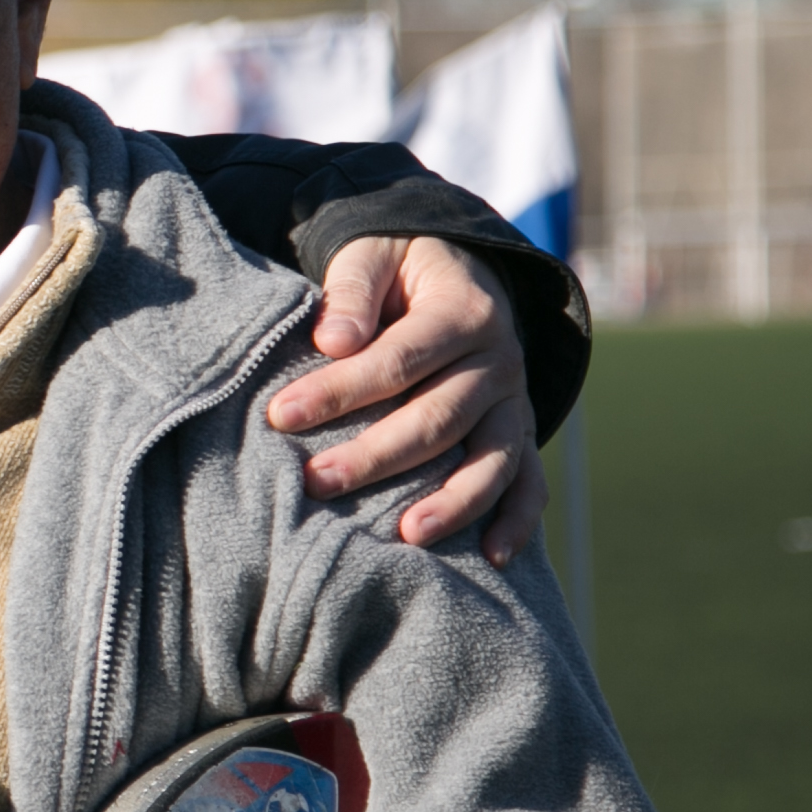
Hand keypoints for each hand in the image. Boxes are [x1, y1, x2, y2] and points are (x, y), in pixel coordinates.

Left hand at [267, 234, 548, 563]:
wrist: (460, 267)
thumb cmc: (399, 266)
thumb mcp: (372, 253)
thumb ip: (352, 290)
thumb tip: (334, 341)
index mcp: (463, 312)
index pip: (397, 360)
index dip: (340, 390)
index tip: (282, 415)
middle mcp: (500, 360)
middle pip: (438, 418)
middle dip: (376, 456)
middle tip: (317, 483)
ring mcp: (516, 401)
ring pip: (491, 458)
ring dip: (452, 501)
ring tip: (406, 535)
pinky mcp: (520, 429)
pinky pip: (529, 478)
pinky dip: (519, 520)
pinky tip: (493, 558)